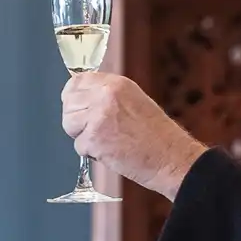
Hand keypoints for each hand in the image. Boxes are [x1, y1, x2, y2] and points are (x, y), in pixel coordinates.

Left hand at [61, 72, 206, 199]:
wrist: (172, 158)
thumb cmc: (159, 136)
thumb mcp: (135, 101)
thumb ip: (108, 96)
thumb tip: (83, 99)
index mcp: (117, 83)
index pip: (77, 81)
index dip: (73, 96)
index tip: (77, 106)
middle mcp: (105, 95)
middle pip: (68, 104)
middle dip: (77, 119)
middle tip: (97, 130)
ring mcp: (98, 117)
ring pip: (69, 124)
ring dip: (82, 136)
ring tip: (107, 140)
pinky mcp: (94, 139)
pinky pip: (78, 146)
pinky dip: (92, 154)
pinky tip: (112, 152)